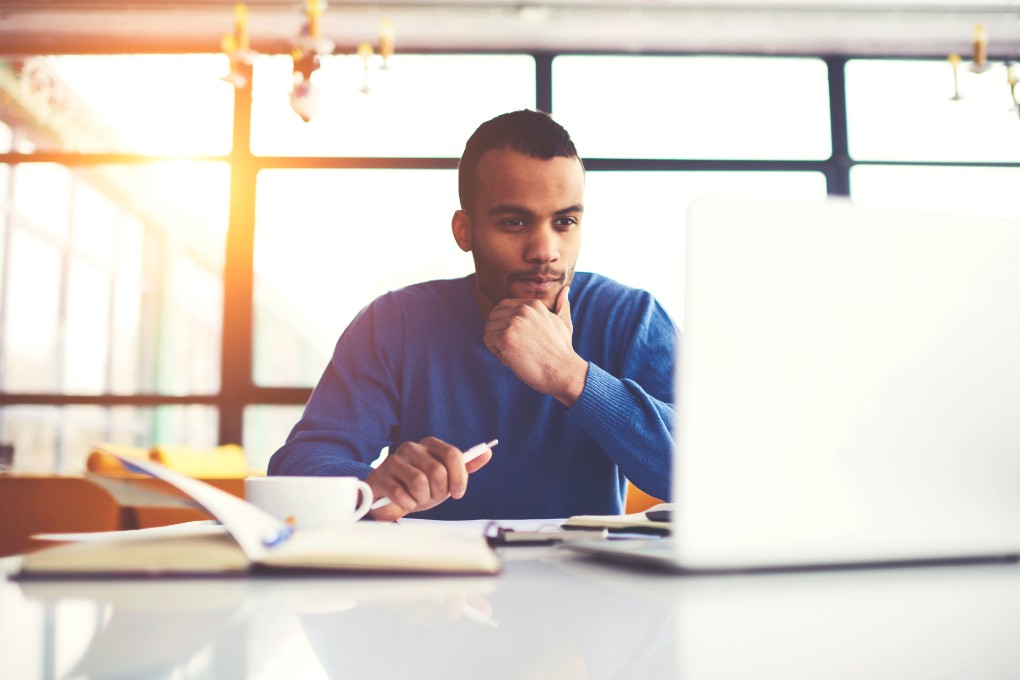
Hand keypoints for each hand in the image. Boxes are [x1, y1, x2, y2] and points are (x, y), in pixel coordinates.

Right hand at [366, 437, 492, 520]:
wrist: (389, 499)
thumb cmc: (421, 487)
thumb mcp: (446, 478)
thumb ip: (466, 465)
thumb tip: (488, 452)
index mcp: (430, 444)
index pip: (453, 455)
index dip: (458, 477)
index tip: (458, 494)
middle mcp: (412, 447)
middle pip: (437, 471)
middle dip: (439, 492)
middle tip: (433, 497)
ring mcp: (394, 459)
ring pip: (419, 482)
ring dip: (422, 499)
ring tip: (418, 499)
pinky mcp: (380, 475)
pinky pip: (401, 494)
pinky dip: (408, 504)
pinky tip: (405, 502)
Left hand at [483, 285, 587, 406]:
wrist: (562, 371)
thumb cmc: (562, 351)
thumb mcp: (564, 323)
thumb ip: (561, 306)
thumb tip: (565, 288)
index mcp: (533, 304)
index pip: (503, 306)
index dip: (503, 323)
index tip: (513, 338)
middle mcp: (522, 310)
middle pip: (493, 317)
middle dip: (498, 333)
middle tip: (513, 348)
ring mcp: (513, 323)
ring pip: (489, 329)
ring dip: (496, 343)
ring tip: (512, 354)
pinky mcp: (505, 338)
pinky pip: (487, 340)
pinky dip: (495, 352)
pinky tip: (509, 359)